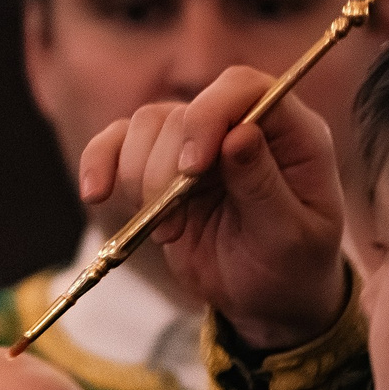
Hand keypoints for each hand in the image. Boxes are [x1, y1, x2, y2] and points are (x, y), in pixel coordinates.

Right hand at [76, 65, 348, 348]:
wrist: (268, 301)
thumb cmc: (292, 269)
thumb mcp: (290, 238)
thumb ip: (264, 186)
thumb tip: (238, 135)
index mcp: (290, 134)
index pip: (242, 88)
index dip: (208, 116)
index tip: (192, 169)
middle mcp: (240, 126)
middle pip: (183, 112)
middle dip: (165, 167)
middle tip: (173, 221)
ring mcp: (198, 144)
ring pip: (146, 125)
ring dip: (139, 177)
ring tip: (165, 231)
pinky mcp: (161, 166)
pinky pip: (118, 143)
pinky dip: (100, 162)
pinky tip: (96, 194)